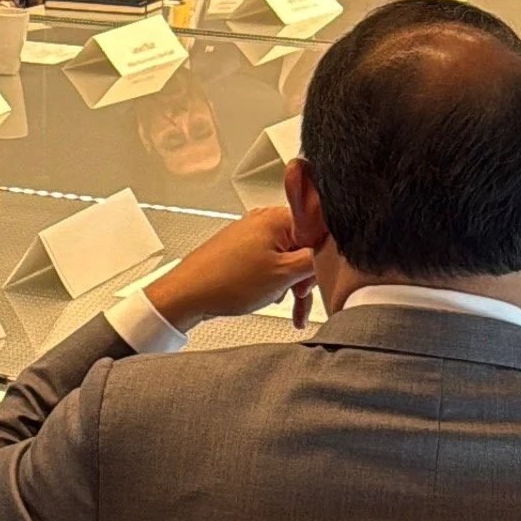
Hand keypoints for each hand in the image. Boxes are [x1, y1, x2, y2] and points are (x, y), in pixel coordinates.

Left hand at [148, 199, 316, 334]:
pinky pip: (271, 263)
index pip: (319, 231)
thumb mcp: (283, 274)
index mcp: (277, 218)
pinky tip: (273, 298)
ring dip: (291, 282)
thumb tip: (333, 255)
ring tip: (285, 302)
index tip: (318, 279)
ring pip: (287, 258)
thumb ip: (315, 261)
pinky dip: (276, 281)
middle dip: (305, 275)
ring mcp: (252, 235)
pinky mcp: (243, 250)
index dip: (323, 259)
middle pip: (304, 246)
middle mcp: (264, 221)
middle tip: (300, 295)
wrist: (188, 294)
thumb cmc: (225, 281)